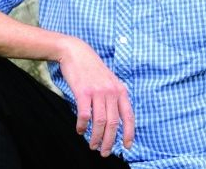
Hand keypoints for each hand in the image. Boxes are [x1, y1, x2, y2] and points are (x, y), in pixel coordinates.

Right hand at [57, 37, 133, 156]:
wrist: (77, 53)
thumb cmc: (93, 69)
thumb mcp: (110, 80)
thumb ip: (114, 96)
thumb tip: (116, 118)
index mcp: (120, 89)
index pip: (128, 115)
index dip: (129, 132)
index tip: (127, 146)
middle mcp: (111, 91)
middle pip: (113, 123)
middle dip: (110, 141)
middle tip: (104, 152)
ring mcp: (97, 91)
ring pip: (100, 123)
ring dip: (96, 138)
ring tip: (92, 145)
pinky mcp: (83, 92)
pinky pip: (84, 116)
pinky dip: (82, 126)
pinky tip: (80, 130)